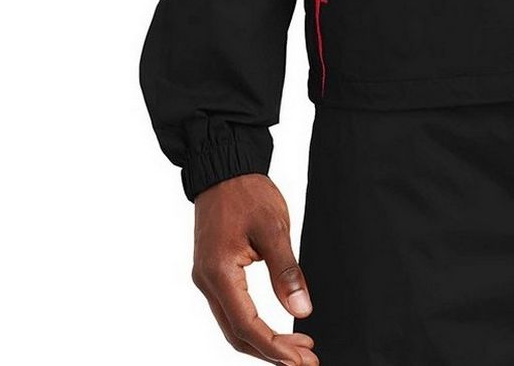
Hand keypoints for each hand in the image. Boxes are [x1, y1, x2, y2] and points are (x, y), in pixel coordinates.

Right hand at [191, 172, 318, 363]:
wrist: (224, 168)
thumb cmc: (247, 192)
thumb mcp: (274, 228)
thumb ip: (286, 272)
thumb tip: (302, 311)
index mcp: (219, 273)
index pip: (246, 325)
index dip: (274, 347)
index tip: (300, 360)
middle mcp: (208, 282)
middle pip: (237, 334)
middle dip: (271, 351)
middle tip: (306, 360)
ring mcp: (208, 279)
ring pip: (233, 325)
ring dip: (264, 341)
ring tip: (299, 348)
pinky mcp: (214, 273)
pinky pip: (232, 310)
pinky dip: (254, 325)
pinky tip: (277, 327)